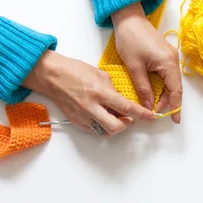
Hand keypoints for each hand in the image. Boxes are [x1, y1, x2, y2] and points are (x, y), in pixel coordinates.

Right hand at [23, 50, 155, 134]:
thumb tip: (122, 102)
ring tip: (114, 116)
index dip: (141, 114)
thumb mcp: (100, 75)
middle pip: (116, 127)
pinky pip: (95, 130)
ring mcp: (83, 116)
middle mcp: (91, 107)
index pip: (126, 107)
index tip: (151, 117)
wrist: (51, 76)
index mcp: (100, 92)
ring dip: (115, 126)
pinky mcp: (76, 121)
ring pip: (106, 131)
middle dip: (127, 124)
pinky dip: (102, 126)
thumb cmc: (75, 71)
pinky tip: (103, 116)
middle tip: (129, 118)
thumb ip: (113, 90)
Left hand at [112, 2, 181, 123]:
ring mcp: (170, 57)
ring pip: (171, 82)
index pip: (175, 90)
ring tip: (154, 105)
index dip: (174, 107)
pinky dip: (163, 85)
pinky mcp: (165, 55)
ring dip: (165, 94)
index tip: (174, 120)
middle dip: (168, 102)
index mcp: (168, 63)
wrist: (129, 18)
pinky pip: (167, 74)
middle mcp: (173, 60)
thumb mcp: (135, 67)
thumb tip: (149, 106)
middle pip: (175, 87)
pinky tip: (155, 92)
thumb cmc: (130, 39)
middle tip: (157, 114)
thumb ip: (143, 88)